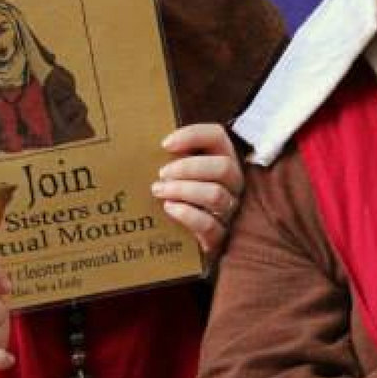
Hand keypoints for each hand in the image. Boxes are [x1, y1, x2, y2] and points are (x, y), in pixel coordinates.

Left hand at [152, 123, 243, 256]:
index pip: (217, 136)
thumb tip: (144, 147)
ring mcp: (229, 210)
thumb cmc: (176, 197)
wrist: (181, 242)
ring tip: (159, 190)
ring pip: (216, 195)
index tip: (165, 144)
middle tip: (162, 173)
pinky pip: (209, 225)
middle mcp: (232, 183)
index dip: (193, 135)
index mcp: (222, 159)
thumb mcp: (176, 174)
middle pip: (223, 167)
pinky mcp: (220, 237)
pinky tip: (169, 208)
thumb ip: (171, 160)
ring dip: (183, 190)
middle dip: (188, 167)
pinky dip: (187, 214)